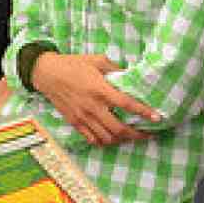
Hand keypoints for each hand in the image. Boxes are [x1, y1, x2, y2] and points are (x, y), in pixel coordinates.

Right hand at [30, 53, 160, 146]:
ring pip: (107, 138)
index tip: (157, 117)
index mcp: (100, 89)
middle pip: (119, 129)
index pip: (126, 104)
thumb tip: (130, 75)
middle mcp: (93, 107)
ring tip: (131, 137)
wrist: (47, 73)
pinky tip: (112, 138)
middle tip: (148, 134)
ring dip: (122, 140)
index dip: (143, 112)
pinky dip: (104, 142)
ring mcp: (83, 117)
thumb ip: (115, 68)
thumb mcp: (97, 60)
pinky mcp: (75, 123)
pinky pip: (92, 139)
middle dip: (137, 135)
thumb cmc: (73, 64)